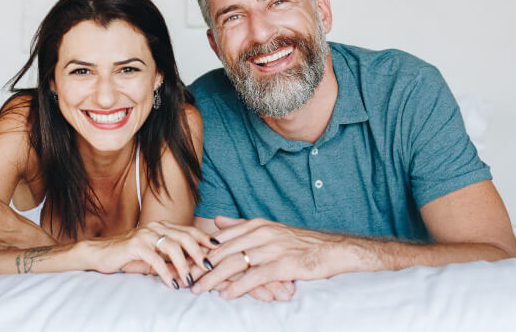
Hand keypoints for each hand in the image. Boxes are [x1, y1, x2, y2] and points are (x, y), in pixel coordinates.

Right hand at [84, 221, 217, 289]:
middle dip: (199, 252)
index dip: (204, 238)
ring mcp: (145, 234)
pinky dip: (166, 273)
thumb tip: (191, 270)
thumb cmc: (129, 255)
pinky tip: (172, 284)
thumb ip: (170, 260)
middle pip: (185, 236)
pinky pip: (155, 260)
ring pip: (172, 247)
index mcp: (162, 226)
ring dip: (183, 266)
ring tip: (189, 280)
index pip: (188, 230)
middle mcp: (156, 227)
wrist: (101, 253)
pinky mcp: (135, 245)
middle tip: (208, 267)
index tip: (218, 248)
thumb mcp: (153, 256)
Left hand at [192, 216, 349, 298]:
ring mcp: (272, 248)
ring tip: (198, 288)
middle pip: (223, 251)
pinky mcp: (283, 265)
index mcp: (256, 224)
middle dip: (201, 266)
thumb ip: (241, 226)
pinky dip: (238, 287)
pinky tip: (226, 294)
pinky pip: (254, 277)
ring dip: (213, 278)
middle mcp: (261, 233)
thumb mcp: (269, 228)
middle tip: (183, 278)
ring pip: (234, 264)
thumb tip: (217, 220)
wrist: (332, 250)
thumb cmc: (299, 243)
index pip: (220, 238)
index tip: (185, 262)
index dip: (200, 251)